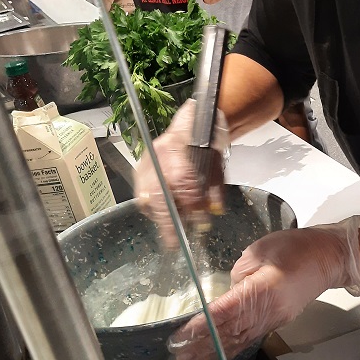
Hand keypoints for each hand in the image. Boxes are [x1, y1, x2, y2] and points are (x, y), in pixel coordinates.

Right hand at [135, 100, 228, 247]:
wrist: (199, 118)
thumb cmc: (211, 139)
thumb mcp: (219, 162)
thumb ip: (214, 189)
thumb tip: (211, 213)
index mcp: (179, 144)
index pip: (180, 179)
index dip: (189, 202)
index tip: (199, 220)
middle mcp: (158, 152)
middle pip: (157, 192)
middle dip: (166, 220)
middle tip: (174, 241)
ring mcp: (146, 160)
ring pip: (146, 195)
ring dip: (160, 216)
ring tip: (173, 230)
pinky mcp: (140, 168)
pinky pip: (142, 194)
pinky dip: (154, 209)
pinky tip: (167, 216)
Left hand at [168, 217, 359, 359]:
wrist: (328, 257)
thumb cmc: (297, 248)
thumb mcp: (259, 251)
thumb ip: (238, 275)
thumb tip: (228, 293)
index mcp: (262, 290)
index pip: (225, 312)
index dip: (202, 326)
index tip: (182, 336)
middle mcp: (268, 311)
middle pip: (230, 332)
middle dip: (203, 346)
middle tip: (179, 357)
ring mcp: (274, 319)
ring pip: (239, 340)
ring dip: (215, 352)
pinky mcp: (277, 320)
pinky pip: (250, 338)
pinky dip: (232, 348)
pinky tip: (219, 355)